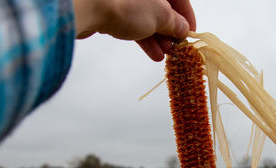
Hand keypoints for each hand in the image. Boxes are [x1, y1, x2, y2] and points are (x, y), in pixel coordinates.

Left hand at [73, 0, 195, 60]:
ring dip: (157, 37)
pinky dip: (142, 37)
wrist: (86, 6)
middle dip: (170, 30)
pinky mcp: (110, 7)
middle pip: (162, 8)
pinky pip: (131, 22)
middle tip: (175, 47)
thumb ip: (174, 23)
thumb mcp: (160, 16)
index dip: (187, 17)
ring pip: (146, 17)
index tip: (190, 34)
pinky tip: (151, 52)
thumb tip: (182, 29)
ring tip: (164, 54)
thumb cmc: (124, 3)